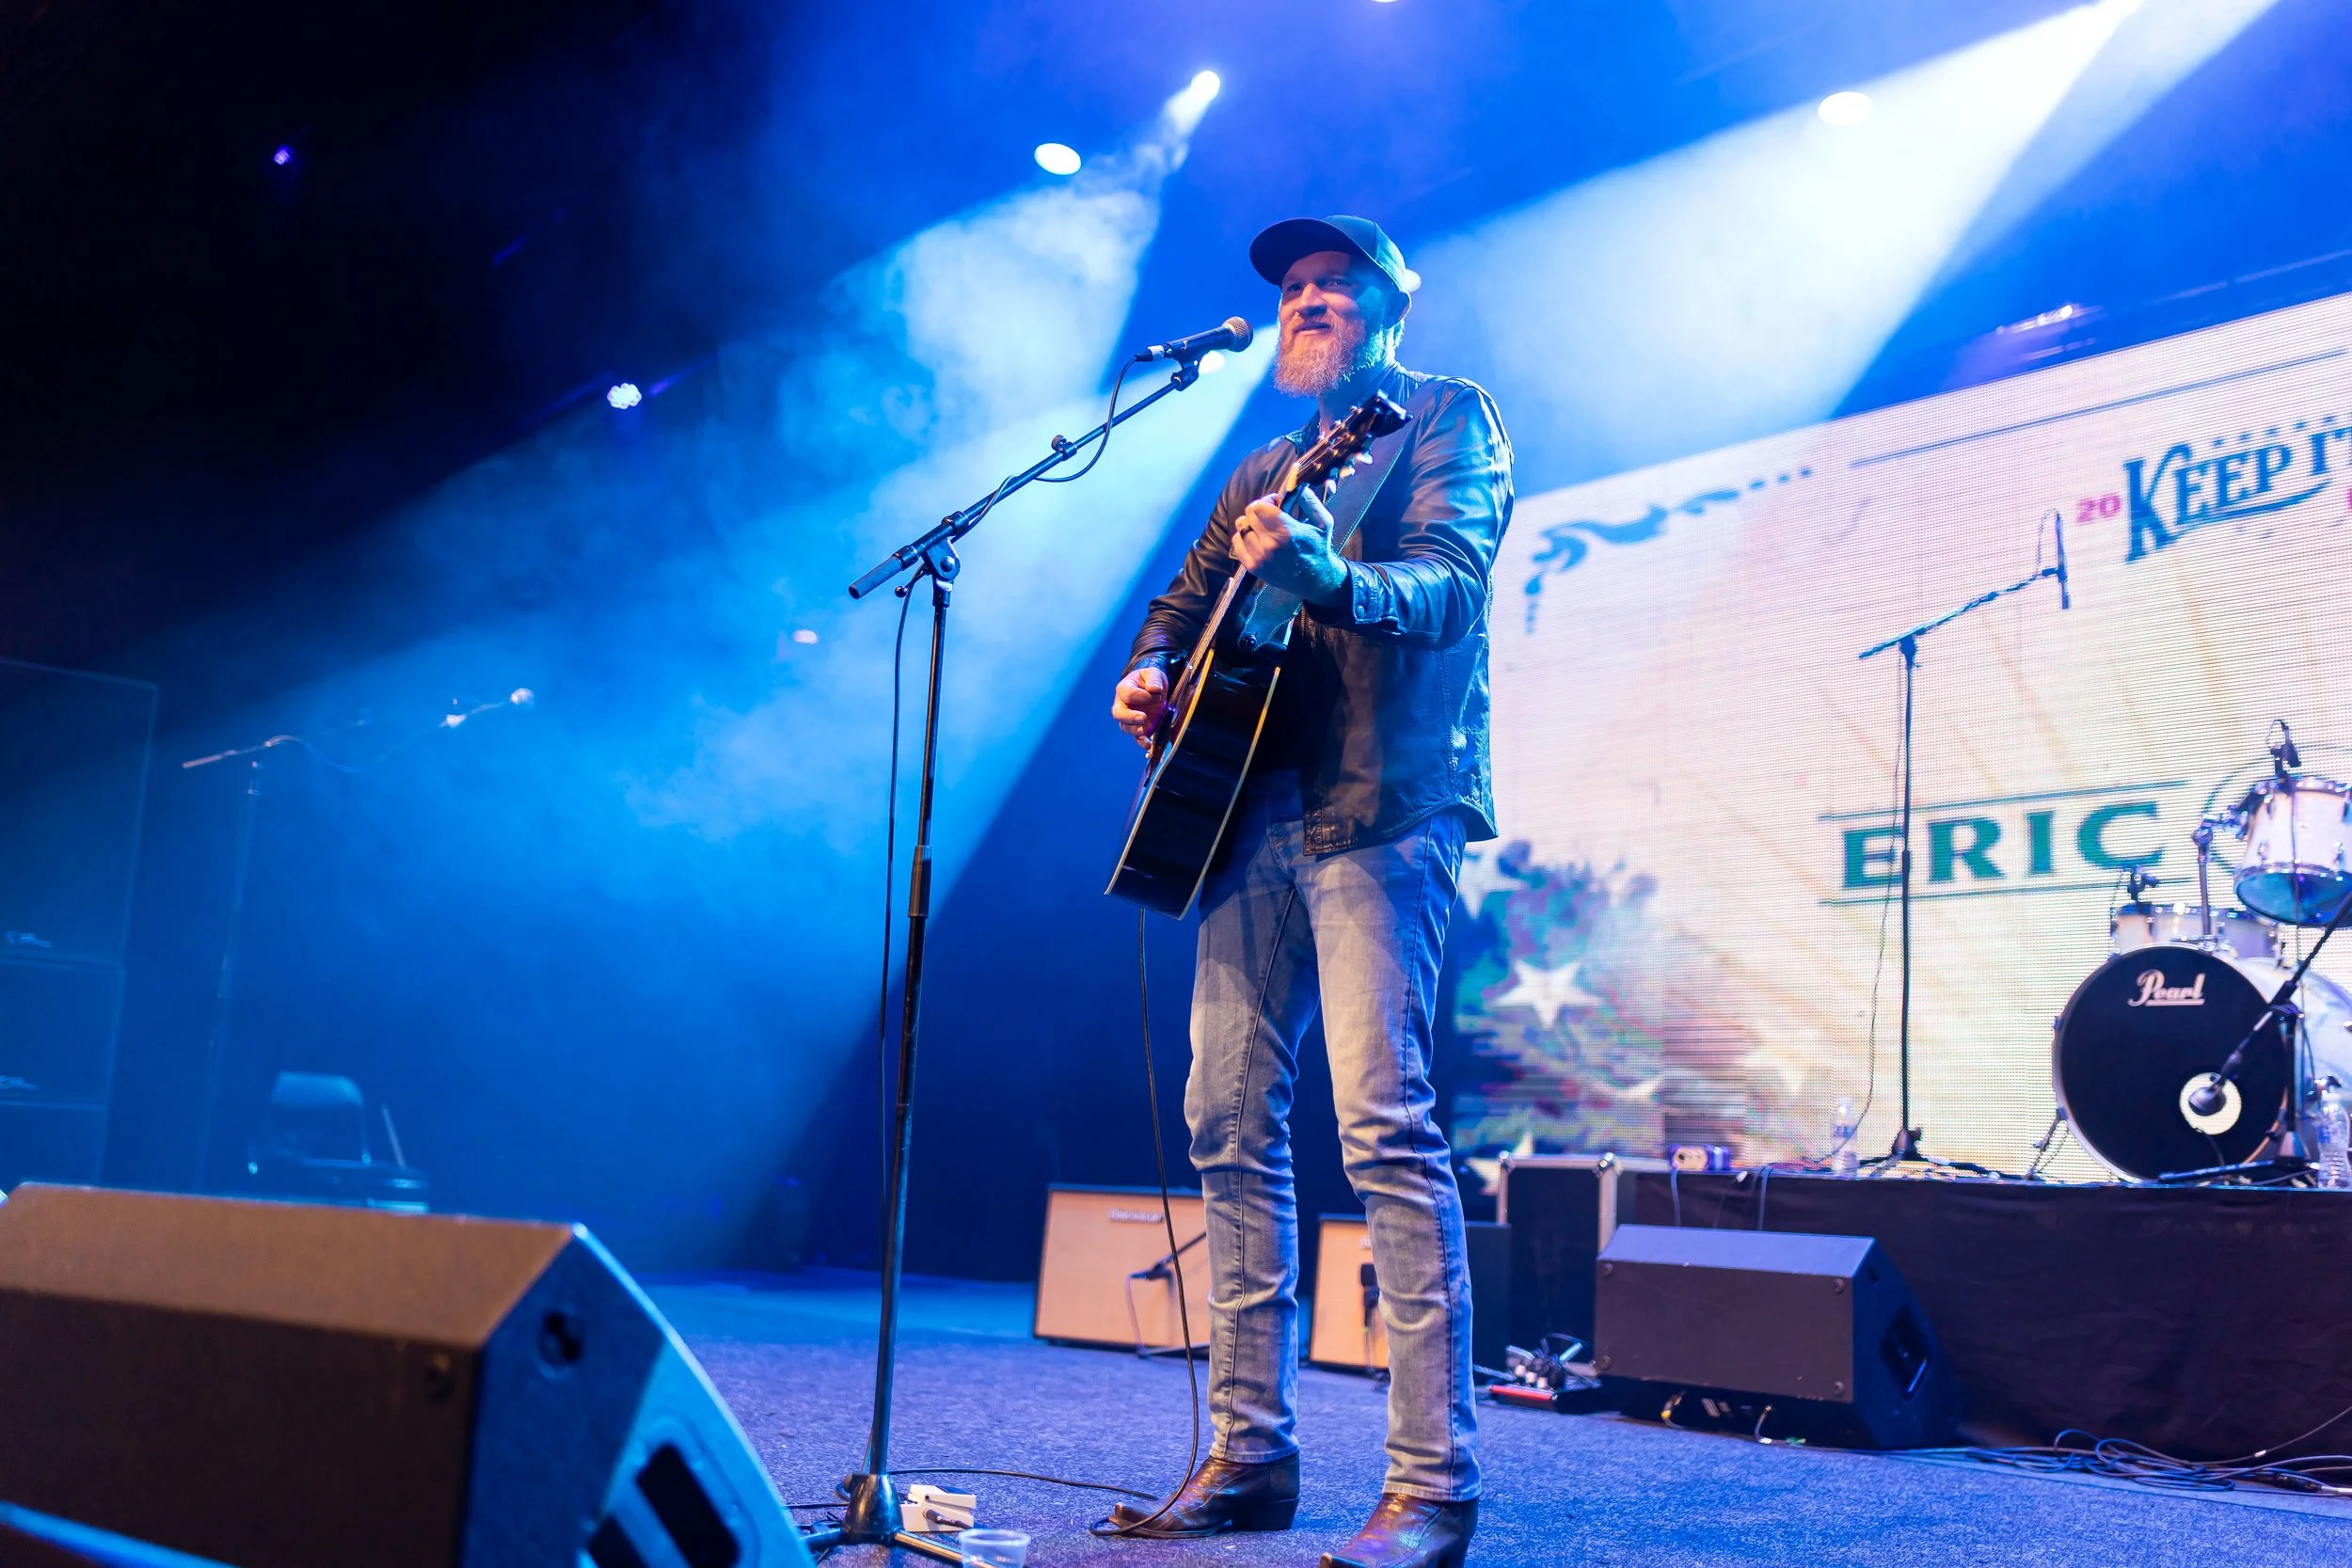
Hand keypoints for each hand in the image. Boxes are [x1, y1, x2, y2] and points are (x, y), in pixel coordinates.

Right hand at [1112, 665, 1169, 749]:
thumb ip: (1153, 679)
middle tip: (1143, 717)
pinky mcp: (1139, 727)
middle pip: (1118, 714)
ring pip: (1125, 727)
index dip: (1142, 696)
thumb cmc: (1150, 679)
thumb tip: (1154, 689)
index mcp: (1124, 688)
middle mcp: (1123, 704)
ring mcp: (1129, 718)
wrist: (1154, 688)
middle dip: (1129, 717)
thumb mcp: (1153, 673)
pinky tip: (1148, 744)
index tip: (1158, 694)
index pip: (1128, 694)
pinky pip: (1136, 737)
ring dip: (1135, 731)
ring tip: (1145, 732)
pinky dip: (1141, 742)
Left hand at [1231, 487, 1348, 605]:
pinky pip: (1237, 542)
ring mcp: (1258, 557)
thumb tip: (1296, 485)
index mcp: (1286, 532)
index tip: (1275, 503)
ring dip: (1251, 523)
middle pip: (1249, 515)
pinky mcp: (1252, 567)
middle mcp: (1269, 545)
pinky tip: (1257, 538)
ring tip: (1263, 528)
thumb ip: (1310, 501)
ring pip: (1241, 528)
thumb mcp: (1324, 522)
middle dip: (1259, 510)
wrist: (1315, 580)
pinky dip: (1244, 537)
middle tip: (1270, 514)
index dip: (1266, 501)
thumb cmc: (1319, 548)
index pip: (1259, 507)